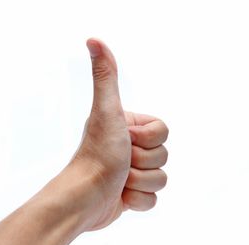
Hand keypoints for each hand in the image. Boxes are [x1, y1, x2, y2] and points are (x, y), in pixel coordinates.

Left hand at [68, 38, 168, 231]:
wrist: (85, 198)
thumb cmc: (96, 155)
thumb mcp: (107, 112)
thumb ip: (106, 77)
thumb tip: (93, 40)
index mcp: (129, 128)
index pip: (163, 131)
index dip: (147, 139)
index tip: (125, 141)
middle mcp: (131, 149)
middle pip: (163, 156)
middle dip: (143, 163)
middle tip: (120, 162)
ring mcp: (133, 173)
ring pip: (162, 179)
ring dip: (140, 182)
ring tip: (119, 180)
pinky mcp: (132, 195)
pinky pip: (153, 199)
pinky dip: (137, 201)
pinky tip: (121, 196)